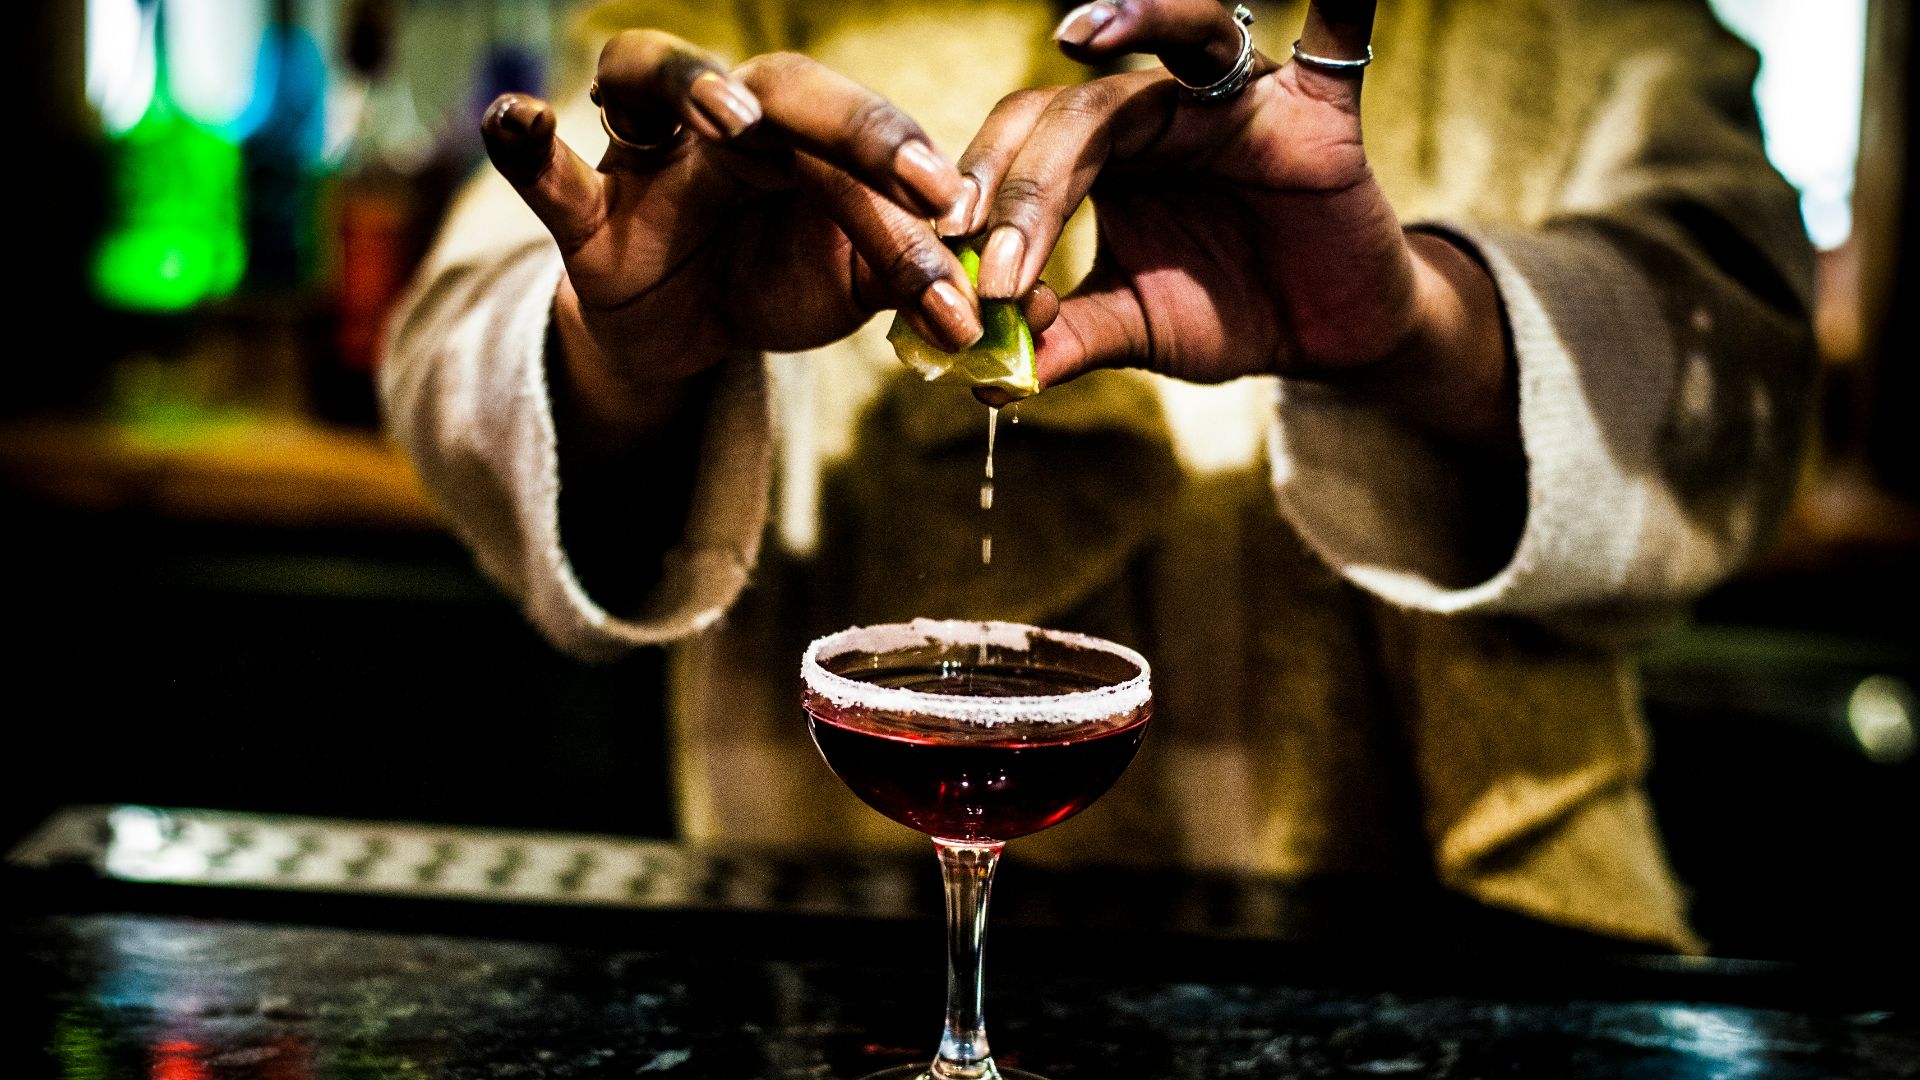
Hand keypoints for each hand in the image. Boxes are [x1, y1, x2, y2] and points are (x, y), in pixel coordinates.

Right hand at [480, 31, 983, 445]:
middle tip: (910, 174)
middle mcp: (729, 124)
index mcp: (807, 136)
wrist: (688, 330)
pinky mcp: (584, 215)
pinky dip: (527, 145)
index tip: (958, 210)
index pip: (864, 145)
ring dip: (695, 85)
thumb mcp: (847, 285)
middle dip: (851, 127)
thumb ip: (900, 276)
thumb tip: (974, 303)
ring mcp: (649, 157)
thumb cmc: (776, 279)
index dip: (910, 174)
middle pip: (783, 88)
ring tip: (730, 118)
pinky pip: (548, 172)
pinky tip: (518, 119)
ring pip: (654, 78)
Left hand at [962, 0, 1514, 452]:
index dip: (985, 192)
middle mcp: (1163, 110)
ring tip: (1079, 35)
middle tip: (1002, 255)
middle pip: (1083, 109)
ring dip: (1140, 20)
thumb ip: (1067, 339)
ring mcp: (1241, 100)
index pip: (1027, 148)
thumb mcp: (1135, 330)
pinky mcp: (1319, 109)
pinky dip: (1339, 3)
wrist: (1322, 333)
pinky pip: (1332, 41)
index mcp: (1104, 156)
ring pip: (1187, 40)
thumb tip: (986, 377)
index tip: (948, 249)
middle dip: (1032, 179)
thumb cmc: (1224, 311)